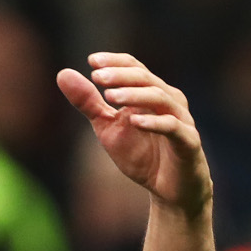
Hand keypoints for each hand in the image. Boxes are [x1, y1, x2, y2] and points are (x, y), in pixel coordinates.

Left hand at [57, 53, 211, 216]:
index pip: (135, 68)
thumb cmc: (141, 155)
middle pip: (147, 79)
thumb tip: (62, 73)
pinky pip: (172, 127)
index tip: (91, 61)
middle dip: (121, 76)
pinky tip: (133, 120)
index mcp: (151, 94)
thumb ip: (87, 102)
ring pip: (160, 98)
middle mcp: (169, 101)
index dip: (115, 62)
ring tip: (110, 96)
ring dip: (134, 95)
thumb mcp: (106, 127)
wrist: (167, 189)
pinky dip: (153, 122)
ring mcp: (181, 120)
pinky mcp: (188, 142)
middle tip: (97, 76)